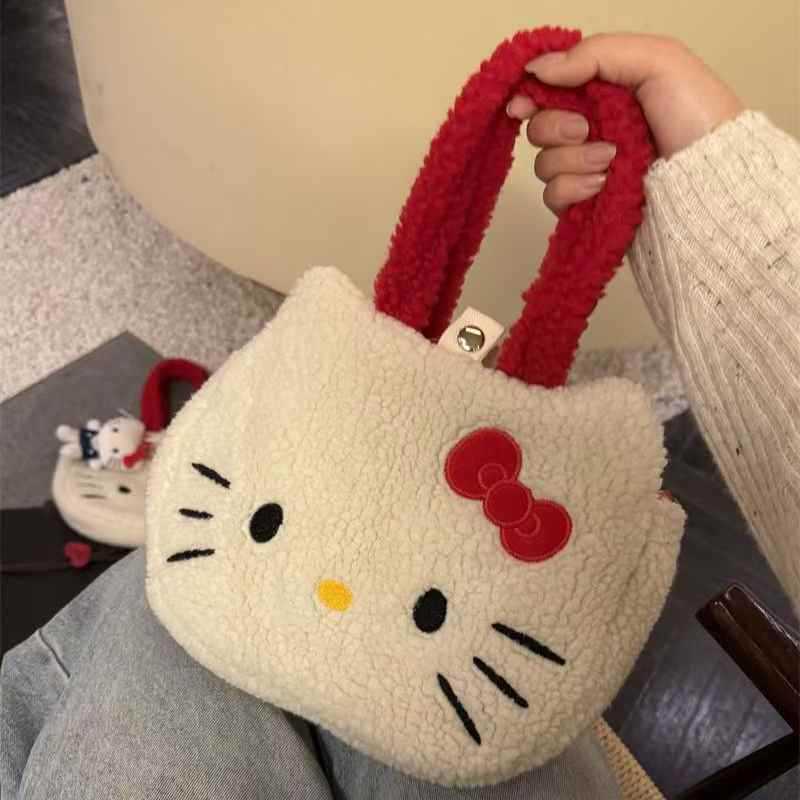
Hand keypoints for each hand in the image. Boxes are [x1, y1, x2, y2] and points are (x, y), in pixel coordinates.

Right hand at [507, 34, 743, 214]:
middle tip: (586, 129)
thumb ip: (595, 54)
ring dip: (574, 160)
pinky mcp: (586, 204)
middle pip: (539, 127)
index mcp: (606, 92)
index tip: (523, 103)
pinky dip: (574, 189)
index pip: (551, 89)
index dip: (530, 94)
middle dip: (556, 127)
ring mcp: (588, 170)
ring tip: (612, 161)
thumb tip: (537, 69)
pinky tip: (604, 185)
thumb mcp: (658, 61)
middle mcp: (593, 130)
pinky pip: (553, 196)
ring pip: (544, 164)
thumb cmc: (697, 117)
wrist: (712, 182)